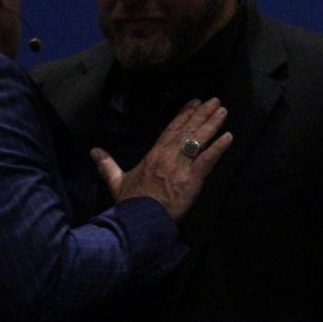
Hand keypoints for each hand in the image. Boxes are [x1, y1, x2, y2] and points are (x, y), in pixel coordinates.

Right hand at [91, 97, 231, 221]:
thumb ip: (106, 164)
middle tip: (215, 100)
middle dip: (202, 114)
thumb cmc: (130, 203)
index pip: (171, 129)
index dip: (184, 114)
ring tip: (223, 111)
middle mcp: (168, 156)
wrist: (140, 221)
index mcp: (153, 155)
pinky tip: (229, 136)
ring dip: (212, 124)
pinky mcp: (192, 180)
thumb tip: (93, 150)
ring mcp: (181, 167)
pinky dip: (219, 148)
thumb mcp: (116, 182)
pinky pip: (207, 160)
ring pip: (199, 140)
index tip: (194, 102)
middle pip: (188, 130)